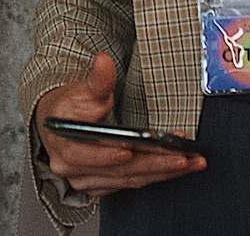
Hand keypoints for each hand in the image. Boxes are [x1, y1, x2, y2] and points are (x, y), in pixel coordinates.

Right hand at [33, 51, 207, 195]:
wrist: (59, 125)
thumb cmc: (68, 108)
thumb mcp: (81, 90)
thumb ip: (97, 80)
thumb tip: (103, 62)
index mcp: (64, 147)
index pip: (87, 155)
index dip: (108, 155)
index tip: (130, 149)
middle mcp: (73, 170)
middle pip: (119, 171)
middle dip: (154, 164)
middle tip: (182, 157)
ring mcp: (88, 181)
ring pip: (130, 180)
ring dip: (162, 172)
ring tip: (190, 161)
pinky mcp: (102, 186)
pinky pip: (131, 183)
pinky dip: (155, 175)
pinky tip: (174, 168)